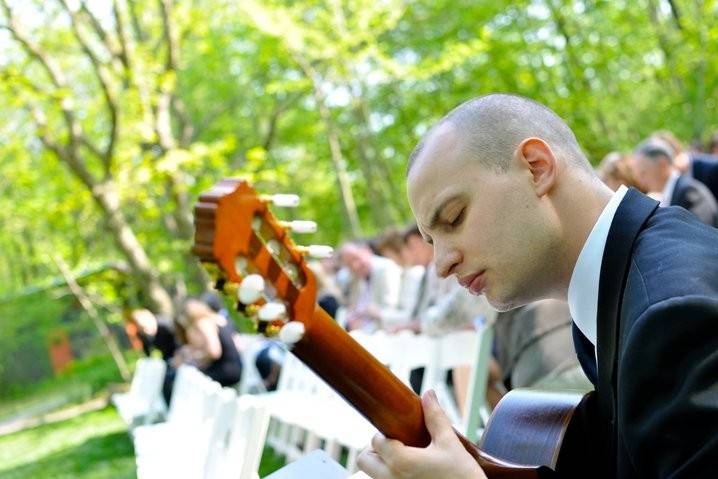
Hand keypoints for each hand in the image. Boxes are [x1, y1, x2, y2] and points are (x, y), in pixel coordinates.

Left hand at [357, 391, 485, 478]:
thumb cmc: (462, 477)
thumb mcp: (449, 443)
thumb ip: (435, 417)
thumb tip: (428, 395)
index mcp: (401, 462)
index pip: (375, 441)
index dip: (385, 432)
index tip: (398, 429)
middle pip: (364, 460)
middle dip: (374, 449)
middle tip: (394, 443)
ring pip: (372, 474)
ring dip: (381, 463)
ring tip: (403, 457)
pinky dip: (390, 475)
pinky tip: (410, 470)